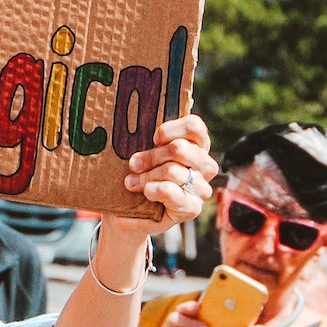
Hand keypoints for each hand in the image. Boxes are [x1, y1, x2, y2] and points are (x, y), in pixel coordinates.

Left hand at [105, 114, 216, 235]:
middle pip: (181, 148)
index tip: (153, 138)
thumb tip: (141, 113)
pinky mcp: (192, 208)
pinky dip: (156, 190)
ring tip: (131, 182)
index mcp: (194, 144)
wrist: (122, 212)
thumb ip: (145, 135)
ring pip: (175, 171)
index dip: (171, 130)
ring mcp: (200, 188)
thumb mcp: (136, 151)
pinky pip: (175, 193)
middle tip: (133, 163)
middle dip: (152, 156)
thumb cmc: (132, 175)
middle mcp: (203, 164)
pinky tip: (147, 192)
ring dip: (148, 176)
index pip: (195, 126)